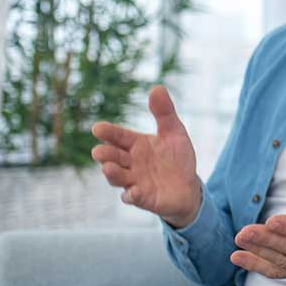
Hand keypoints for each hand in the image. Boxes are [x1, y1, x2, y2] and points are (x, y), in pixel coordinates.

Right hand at [91, 85, 201, 228]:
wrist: (188, 187)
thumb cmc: (176, 158)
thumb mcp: (174, 132)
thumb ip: (165, 113)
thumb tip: (157, 88)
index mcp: (135, 145)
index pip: (118, 136)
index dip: (108, 133)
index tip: (98, 128)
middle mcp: (130, 163)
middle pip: (113, 157)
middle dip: (105, 154)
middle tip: (98, 151)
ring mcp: (134, 181)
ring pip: (118, 177)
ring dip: (112, 174)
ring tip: (108, 168)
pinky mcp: (144, 198)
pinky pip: (134, 197)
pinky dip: (132, 195)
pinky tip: (133, 192)